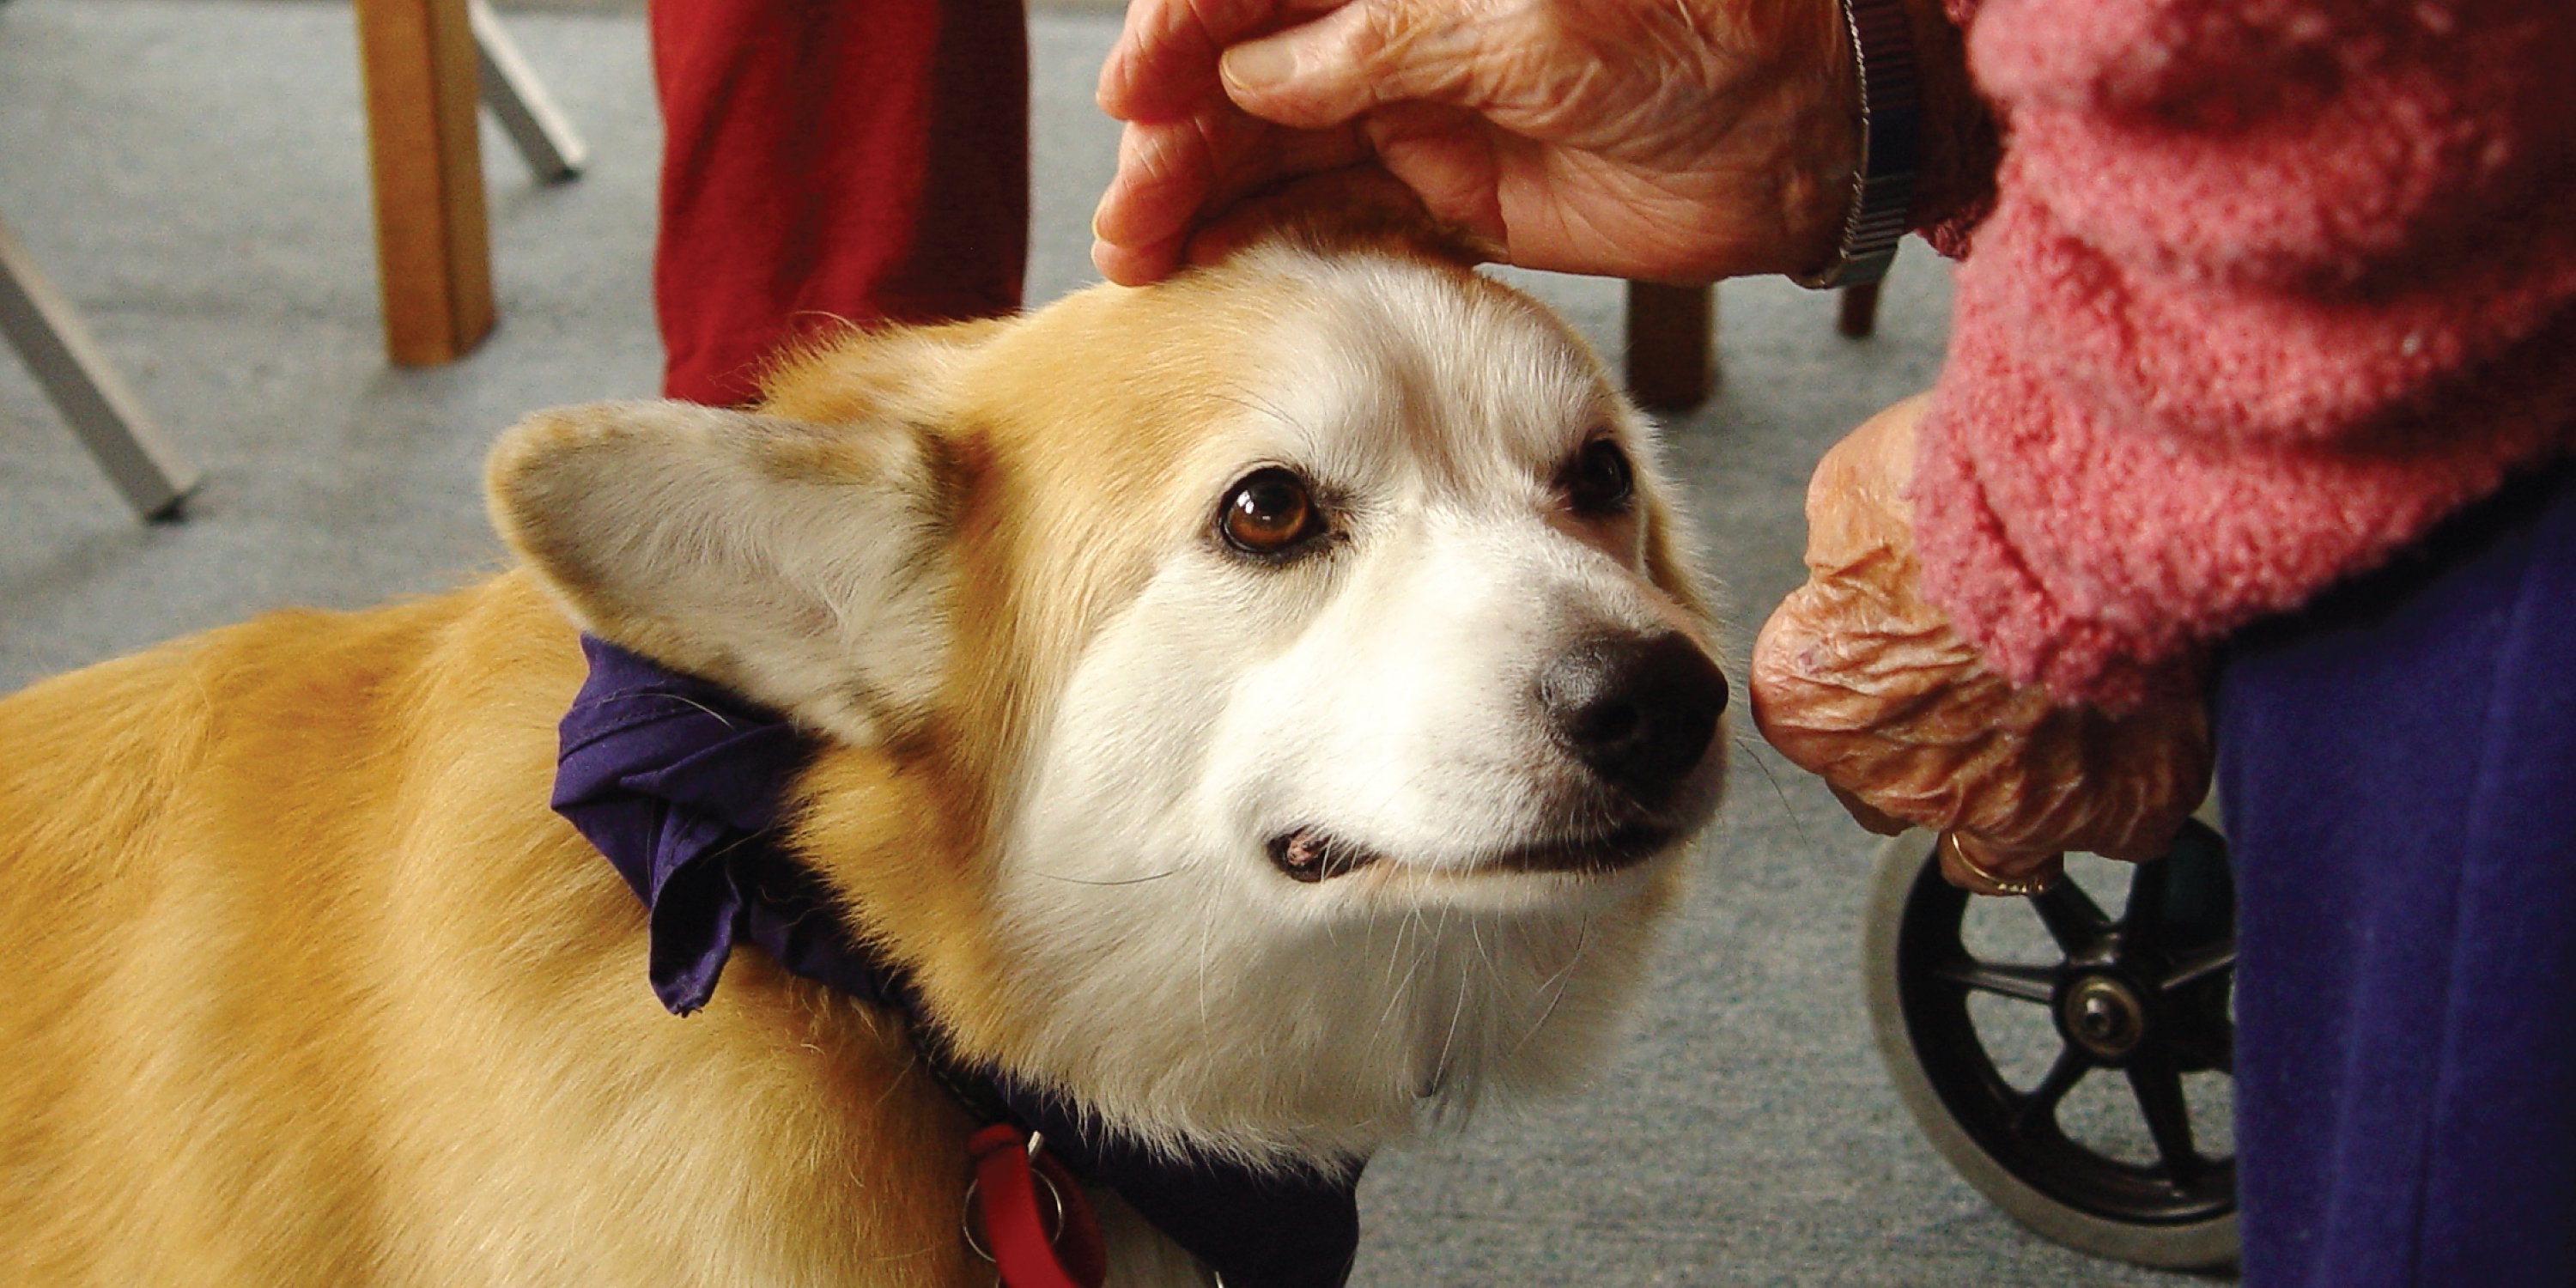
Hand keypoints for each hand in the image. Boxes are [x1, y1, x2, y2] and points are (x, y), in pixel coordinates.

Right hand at [1091, 0, 1862, 285]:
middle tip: (1128, 217)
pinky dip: (1269, 231)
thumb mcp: (1538, 25)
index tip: (1134, 92)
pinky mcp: (1450, 185)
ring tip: (1140, 257)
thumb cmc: (1705, 29)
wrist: (1812, 125)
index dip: (1184, 29)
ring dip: (1201, 194)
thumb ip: (1393, 42)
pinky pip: (1334, 204)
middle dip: (1173, 133)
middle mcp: (1400, 19)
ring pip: (1275, 142)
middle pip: (1247, 68)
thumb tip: (1254, 74)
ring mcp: (1421, 102)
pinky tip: (1212, 263)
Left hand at [1748, 395, 2213, 894]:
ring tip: (2048, 730)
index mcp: (1814, 705)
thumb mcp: (1850, 497)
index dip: (1858, 673)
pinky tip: (2132, 734)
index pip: (1811, 719)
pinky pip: (2116, 829)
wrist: (2087, 498)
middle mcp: (1900, 782)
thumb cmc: (1960, 488)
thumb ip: (1843, 565)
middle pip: (1892, 800)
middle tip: (1973, 681)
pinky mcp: (2122, 807)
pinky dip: (2120, 792)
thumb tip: (1857, 566)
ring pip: (1997, 850)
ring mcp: (2014, 809)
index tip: (1895, 631)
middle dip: (1925, 753)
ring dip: (2011, 800)